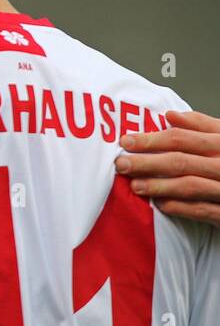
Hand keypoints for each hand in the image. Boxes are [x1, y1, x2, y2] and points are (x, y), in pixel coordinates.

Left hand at [116, 110, 219, 225]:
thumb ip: (203, 127)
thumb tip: (170, 115)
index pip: (183, 138)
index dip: (152, 139)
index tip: (126, 141)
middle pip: (181, 161)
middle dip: (148, 162)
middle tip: (122, 164)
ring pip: (190, 185)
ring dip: (159, 185)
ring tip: (135, 186)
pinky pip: (204, 210)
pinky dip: (181, 207)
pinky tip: (161, 205)